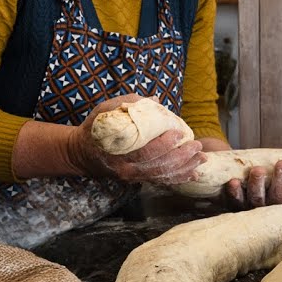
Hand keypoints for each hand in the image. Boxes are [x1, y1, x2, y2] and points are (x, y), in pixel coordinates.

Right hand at [69, 95, 203, 184]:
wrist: (81, 154)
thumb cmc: (95, 129)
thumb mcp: (105, 111)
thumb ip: (129, 104)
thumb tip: (156, 100)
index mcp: (117, 152)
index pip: (145, 152)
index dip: (164, 145)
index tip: (179, 133)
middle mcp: (126, 169)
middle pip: (158, 167)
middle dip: (181, 157)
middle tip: (197, 146)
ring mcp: (132, 177)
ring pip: (162, 176)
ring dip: (184, 169)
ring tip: (201, 159)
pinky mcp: (137, 179)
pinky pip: (160, 181)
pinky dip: (178, 178)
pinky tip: (193, 174)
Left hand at [222, 140, 281, 209]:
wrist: (243, 169)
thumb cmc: (271, 165)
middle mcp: (273, 202)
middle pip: (280, 197)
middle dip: (281, 181)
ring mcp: (255, 204)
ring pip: (258, 199)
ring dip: (258, 185)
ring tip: (258, 170)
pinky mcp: (237, 202)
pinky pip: (236, 200)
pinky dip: (235, 191)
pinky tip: (234, 181)